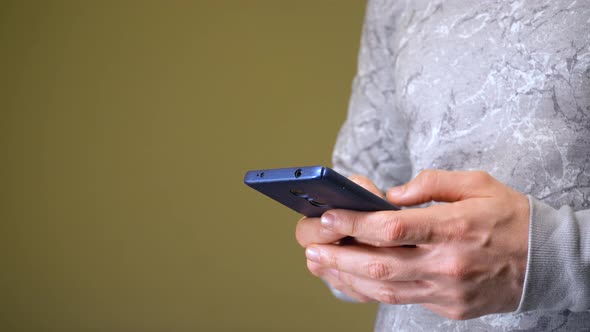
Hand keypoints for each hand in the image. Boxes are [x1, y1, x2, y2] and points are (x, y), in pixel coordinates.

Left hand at [299, 170, 529, 319]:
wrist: (546, 260)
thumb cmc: (509, 216)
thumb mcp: (476, 183)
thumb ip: (431, 183)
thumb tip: (391, 195)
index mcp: (454, 227)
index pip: (393, 229)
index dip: (354, 223)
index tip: (328, 216)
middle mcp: (448, 263)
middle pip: (380, 265)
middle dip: (338, 255)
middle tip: (310, 245)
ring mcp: (448, 290)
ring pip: (386, 290)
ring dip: (346, 277)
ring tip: (319, 263)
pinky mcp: (449, 307)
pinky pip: (402, 301)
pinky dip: (371, 291)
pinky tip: (349, 280)